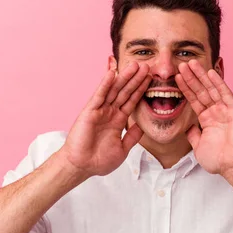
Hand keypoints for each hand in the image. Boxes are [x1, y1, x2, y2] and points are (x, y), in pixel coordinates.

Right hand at [60, 62, 150, 177]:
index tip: (150, 78)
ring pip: (114, 90)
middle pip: (125, 92)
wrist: (82, 167)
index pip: (132, 101)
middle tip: (146, 66)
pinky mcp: (89, 112)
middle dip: (135, 79)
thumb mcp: (122, 149)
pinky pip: (99, 96)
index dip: (141, 89)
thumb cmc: (98, 160)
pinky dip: (105, 84)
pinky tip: (112, 73)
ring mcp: (100, 111)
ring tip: (135, 65)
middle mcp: (109, 112)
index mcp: (118, 120)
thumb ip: (132, 136)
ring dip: (124, 77)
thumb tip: (142, 126)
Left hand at [176, 60, 232, 175]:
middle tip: (182, 64)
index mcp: (207, 119)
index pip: (194, 100)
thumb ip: (193, 135)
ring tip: (191, 63)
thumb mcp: (198, 146)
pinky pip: (225, 94)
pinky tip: (210, 72)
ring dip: (201, 76)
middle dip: (191, 78)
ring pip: (211, 89)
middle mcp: (216, 112)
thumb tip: (187, 128)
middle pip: (201, 91)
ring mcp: (225, 110)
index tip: (176, 78)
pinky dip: (218, 83)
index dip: (186, 88)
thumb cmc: (219, 160)